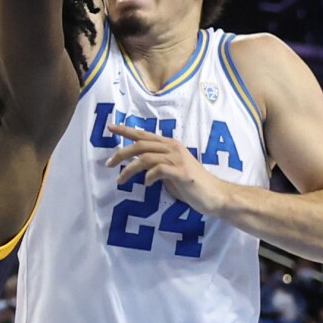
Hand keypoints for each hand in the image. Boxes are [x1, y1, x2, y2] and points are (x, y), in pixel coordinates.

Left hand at [106, 124, 225, 214]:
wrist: (214, 195)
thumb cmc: (191, 184)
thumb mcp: (169, 171)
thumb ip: (155, 164)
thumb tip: (136, 163)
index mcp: (169, 145)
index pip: (144, 134)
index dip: (126, 130)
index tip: (110, 127)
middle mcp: (173, 148)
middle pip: (141, 144)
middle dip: (122, 153)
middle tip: (109, 164)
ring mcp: (178, 159)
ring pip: (146, 156)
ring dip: (130, 169)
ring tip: (121, 180)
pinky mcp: (182, 172)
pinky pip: (159, 169)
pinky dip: (149, 176)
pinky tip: (146, 183)